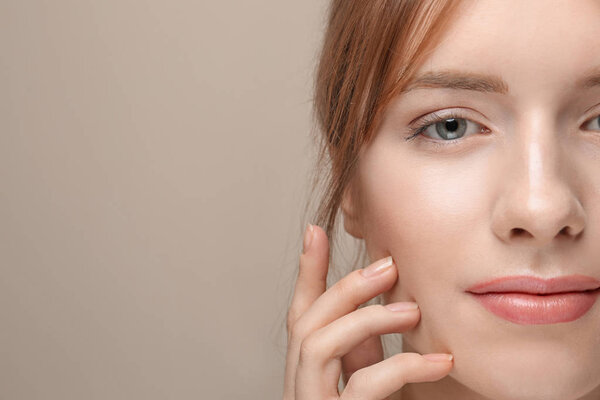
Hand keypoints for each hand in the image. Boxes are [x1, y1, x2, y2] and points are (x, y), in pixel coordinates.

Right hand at [283, 224, 453, 399]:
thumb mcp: (366, 380)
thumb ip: (360, 346)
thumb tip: (372, 296)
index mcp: (308, 373)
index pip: (300, 317)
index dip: (307, 273)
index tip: (315, 230)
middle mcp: (300, 386)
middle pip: (306, 324)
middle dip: (346, 289)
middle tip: (389, 266)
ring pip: (319, 346)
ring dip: (368, 319)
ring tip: (414, 311)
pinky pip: (362, 386)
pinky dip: (402, 366)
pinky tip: (439, 361)